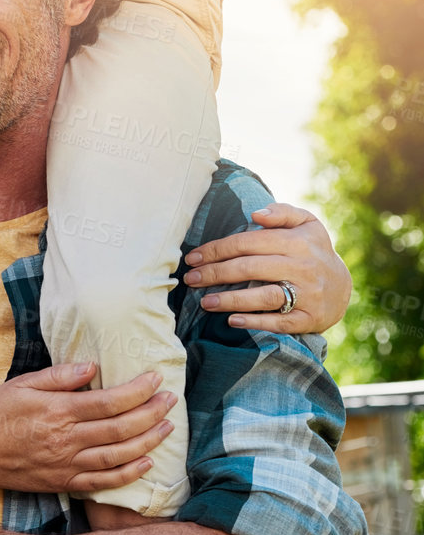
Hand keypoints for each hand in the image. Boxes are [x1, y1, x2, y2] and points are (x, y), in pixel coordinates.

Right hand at [0, 364, 176, 496]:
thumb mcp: (22, 384)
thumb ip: (58, 376)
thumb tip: (92, 366)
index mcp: (58, 412)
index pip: (109, 402)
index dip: (138, 391)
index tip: (156, 379)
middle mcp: (67, 440)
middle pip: (121, 429)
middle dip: (151, 413)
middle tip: (171, 400)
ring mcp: (67, 465)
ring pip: (118, 456)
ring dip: (148, 442)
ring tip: (167, 427)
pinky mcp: (65, 482)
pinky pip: (104, 482)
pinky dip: (129, 474)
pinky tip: (147, 463)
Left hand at [183, 202, 351, 333]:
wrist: (343, 287)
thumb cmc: (313, 250)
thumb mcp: (307, 223)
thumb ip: (282, 213)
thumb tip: (256, 214)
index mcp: (297, 241)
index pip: (248, 243)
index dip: (217, 249)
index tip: (193, 257)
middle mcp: (303, 267)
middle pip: (251, 269)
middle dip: (216, 273)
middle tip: (191, 279)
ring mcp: (308, 294)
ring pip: (264, 296)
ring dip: (231, 300)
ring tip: (205, 302)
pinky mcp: (309, 318)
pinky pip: (280, 322)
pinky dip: (255, 322)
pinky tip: (232, 320)